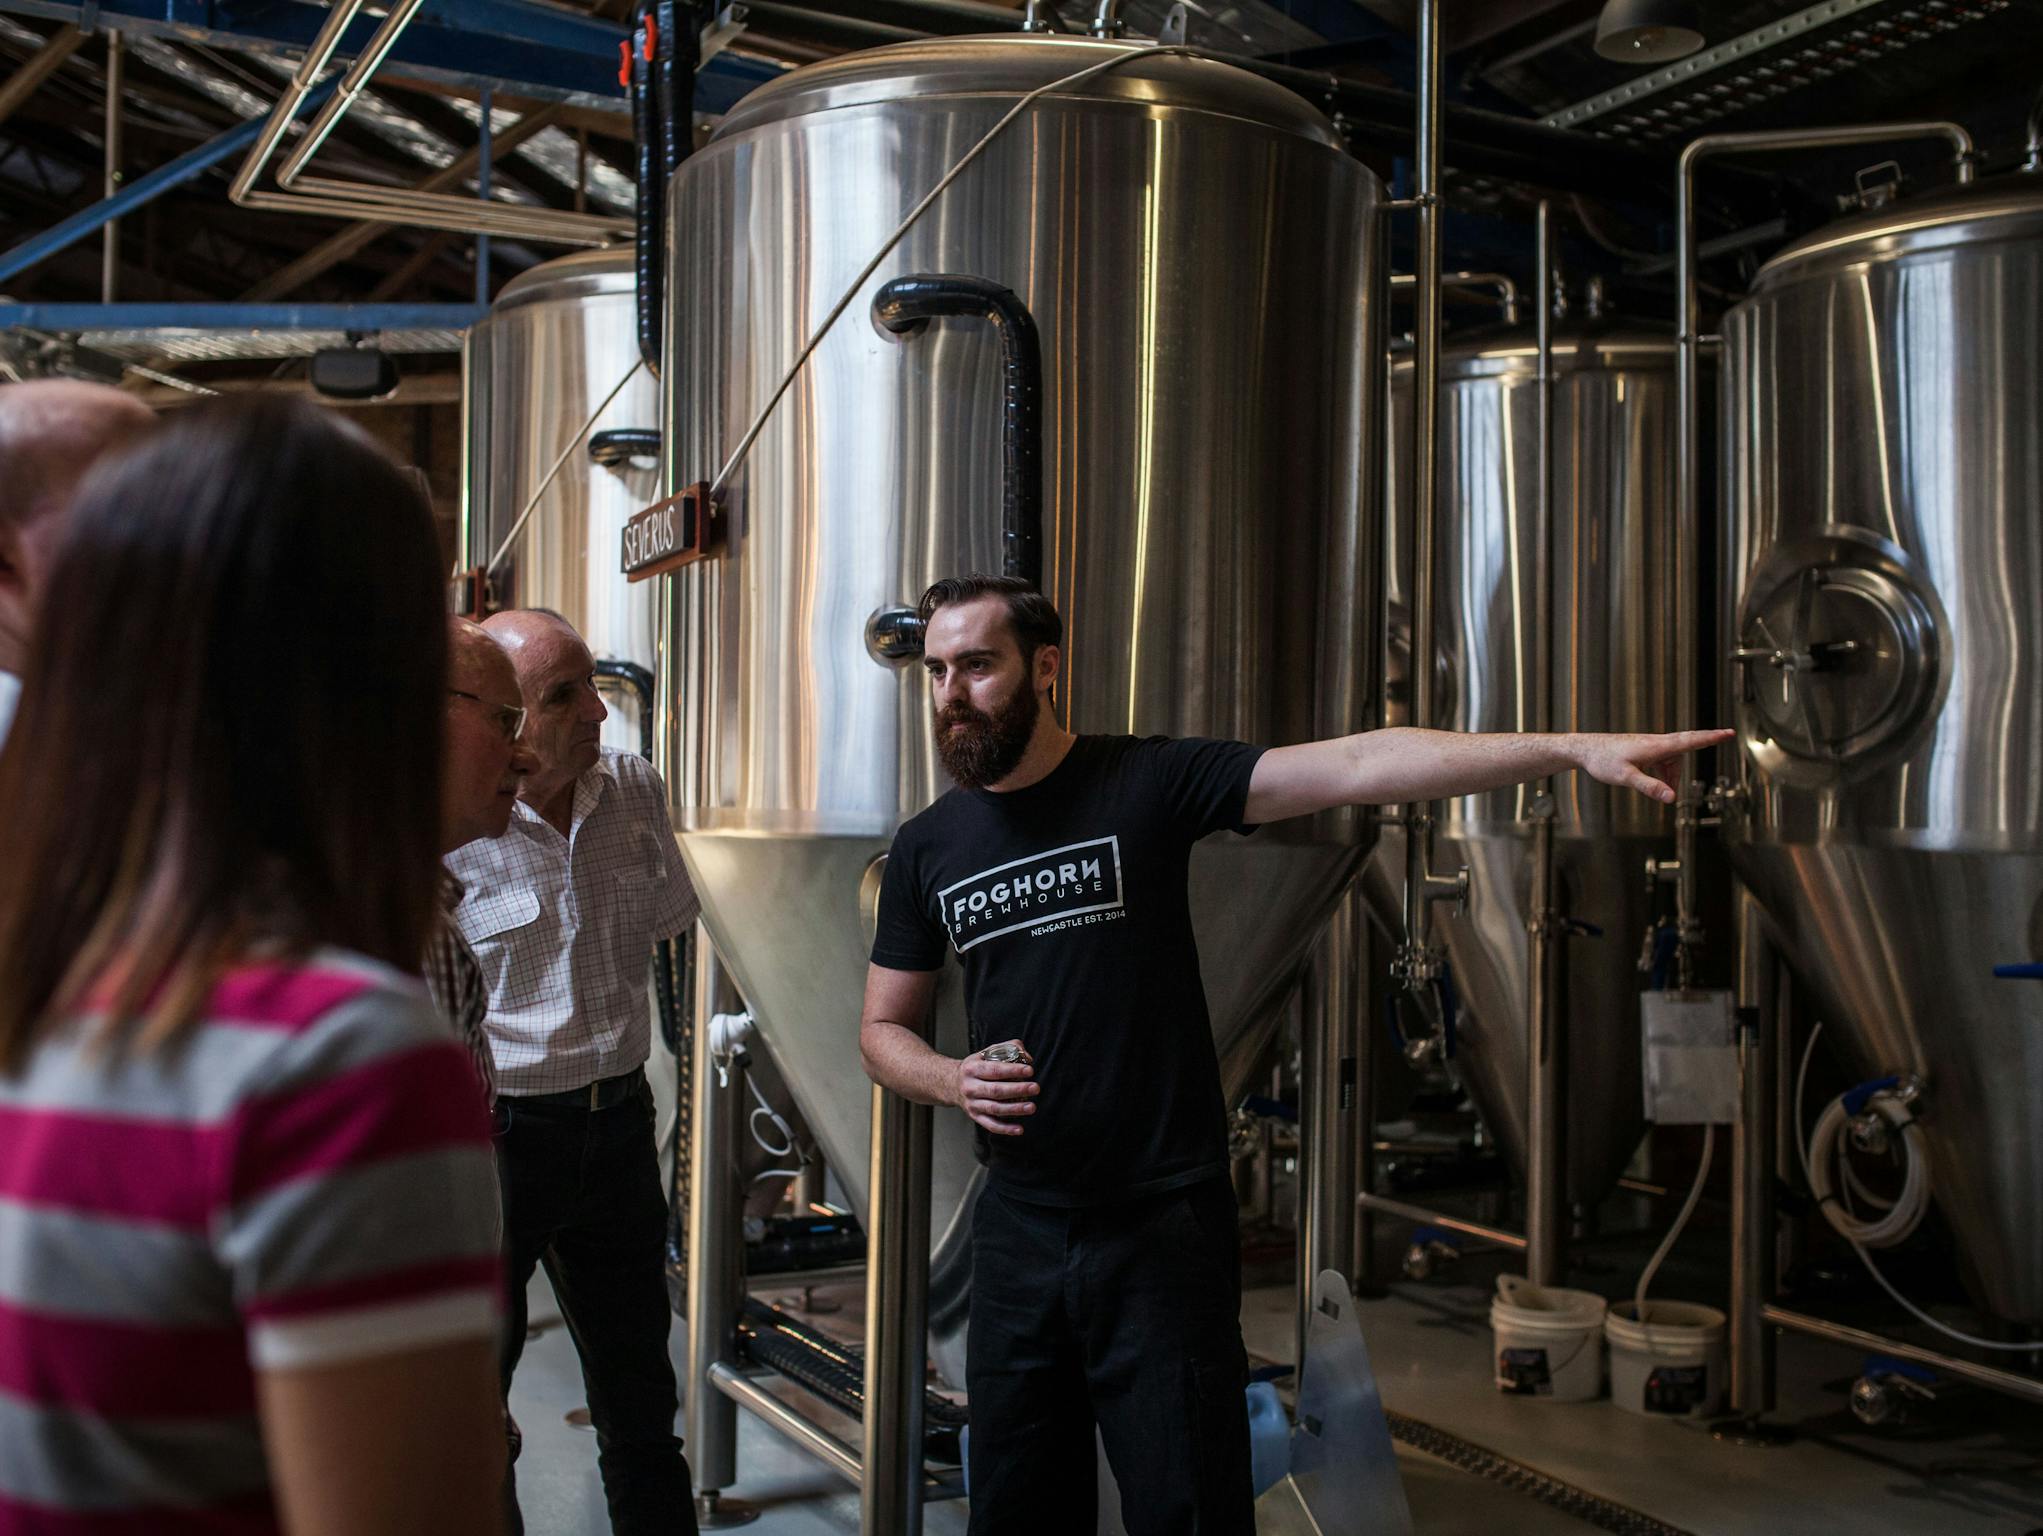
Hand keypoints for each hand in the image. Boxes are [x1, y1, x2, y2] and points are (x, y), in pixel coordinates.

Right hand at [953, 1041, 1037, 1136]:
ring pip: (994, 1109)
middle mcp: (970, 1087)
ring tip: (1032, 1106)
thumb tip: (1027, 1058)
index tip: (1029, 1071)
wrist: (951, 1084)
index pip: (994, 1070)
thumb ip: (1008, 1049)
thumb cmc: (975, 1067)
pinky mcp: (975, 1116)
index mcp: (972, 1069)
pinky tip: (1019, 1129)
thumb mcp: (985, 1053)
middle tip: (1035, 1087)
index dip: (1013, 1070)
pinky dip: (1005, 1129)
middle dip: (1018, 1089)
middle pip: (995, 1090)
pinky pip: (990, 1125)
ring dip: (1015, 1109)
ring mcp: (972, 1104)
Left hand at [1573, 728, 1733, 803]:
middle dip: (1705, 743)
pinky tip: (1655, 784)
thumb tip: (1672, 798)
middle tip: (1726, 737)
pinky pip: (1662, 760)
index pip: (1690, 741)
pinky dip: (1664, 773)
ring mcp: (1650, 746)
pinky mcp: (1644, 750)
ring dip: (1673, 774)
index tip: (1728, 732)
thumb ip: (1650, 787)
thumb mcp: (1626, 777)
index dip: (1711, 737)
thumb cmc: (1603, 760)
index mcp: (1656, 746)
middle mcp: (1656, 743)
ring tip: (1664, 791)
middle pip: (1686, 745)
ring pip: (1673, 758)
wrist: (1586, 750)